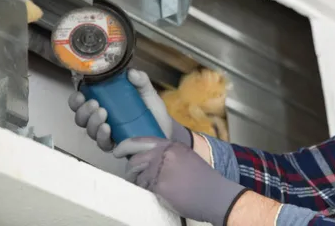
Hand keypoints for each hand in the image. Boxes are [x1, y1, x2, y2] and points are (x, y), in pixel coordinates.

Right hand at [68, 69, 192, 151]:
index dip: (76, 99)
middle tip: (94, 103)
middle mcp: (102, 120)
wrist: (166, 130)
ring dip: (92, 122)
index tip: (80, 94)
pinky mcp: (116, 146)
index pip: (83, 102)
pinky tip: (107, 128)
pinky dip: (102, 136)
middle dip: (83, 110)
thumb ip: (141, 80)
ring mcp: (108, 134)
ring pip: (89, 130)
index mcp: (105, 104)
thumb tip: (131, 72)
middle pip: (81, 118)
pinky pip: (103, 144)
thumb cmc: (152, 111)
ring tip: (103, 113)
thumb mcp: (148, 92)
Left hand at [115, 137, 248, 224]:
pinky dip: (146, 190)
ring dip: (138, 181)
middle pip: (135, 158)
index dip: (126, 145)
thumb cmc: (203, 180)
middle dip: (130, 168)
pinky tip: (157, 192)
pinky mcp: (160, 184)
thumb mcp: (186, 159)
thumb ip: (168, 156)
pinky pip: (143, 186)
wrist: (215, 194)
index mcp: (173, 145)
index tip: (118, 151)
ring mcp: (162, 168)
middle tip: (131, 175)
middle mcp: (166, 153)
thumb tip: (148, 161)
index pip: (142, 140)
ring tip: (147, 185)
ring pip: (137, 173)